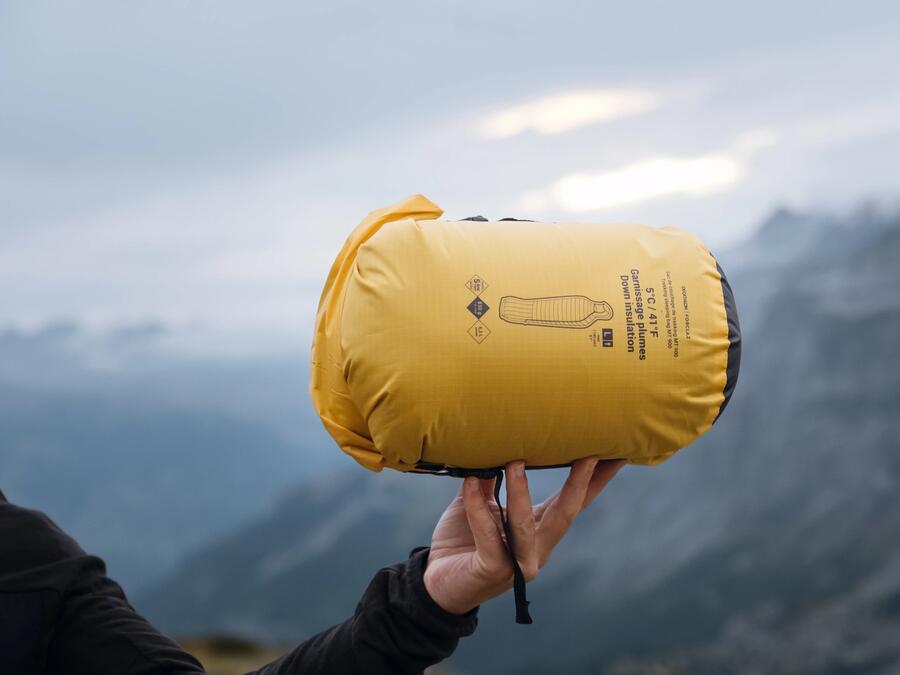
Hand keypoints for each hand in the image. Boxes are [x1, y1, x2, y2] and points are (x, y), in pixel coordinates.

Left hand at [423, 457, 624, 614]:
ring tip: (516, 461)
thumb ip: (489, 481)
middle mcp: (536, 548)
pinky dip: (478, 509)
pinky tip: (470, 483)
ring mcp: (517, 564)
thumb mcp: (478, 504)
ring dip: (521, 491)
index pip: (573, 502)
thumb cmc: (462, 540)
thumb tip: (496, 446)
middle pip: (565, 514)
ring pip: (525, 526)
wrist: (434, 582)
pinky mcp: (492, 570)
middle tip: (588, 453)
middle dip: (579, 483)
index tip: (617, 454)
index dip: (596, 480)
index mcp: (538, 530)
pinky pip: (488, 537)